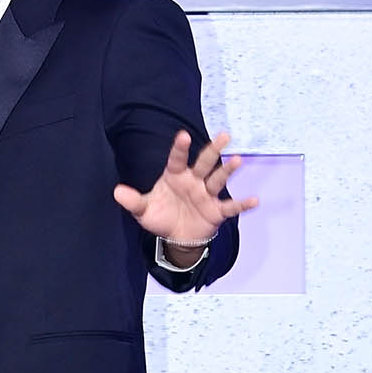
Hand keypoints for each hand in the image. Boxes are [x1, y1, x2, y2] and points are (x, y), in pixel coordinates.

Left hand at [113, 128, 258, 250]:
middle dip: (213, 150)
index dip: (179, 148)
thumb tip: (117, 192)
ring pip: (219, 179)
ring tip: (237, 160)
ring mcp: (207, 195)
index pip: (177, 159)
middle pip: (205, 163)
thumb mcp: (143, 211)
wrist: (176, 237)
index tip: (183, 135)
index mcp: (175, 176)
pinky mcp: (217, 211)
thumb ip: (133, 201)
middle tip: (224, 135)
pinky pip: (231, 207)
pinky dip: (242, 204)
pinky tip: (255, 200)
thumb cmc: (161, 216)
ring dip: (228, 170)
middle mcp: (194, 181)